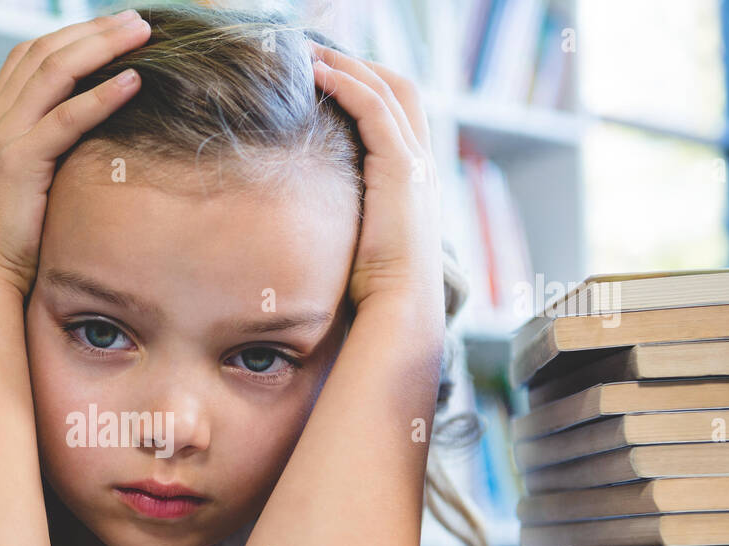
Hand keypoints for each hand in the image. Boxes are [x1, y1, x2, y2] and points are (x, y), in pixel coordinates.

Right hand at [0, 10, 150, 298]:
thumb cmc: (4, 239)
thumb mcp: (22, 184)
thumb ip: (42, 153)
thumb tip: (83, 145)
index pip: (32, 55)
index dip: (73, 35)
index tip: (114, 27)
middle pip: (47, 51)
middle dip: (94, 30)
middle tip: (139, 18)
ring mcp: (3, 136)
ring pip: (56, 71)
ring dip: (103, 46)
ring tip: (143, 33)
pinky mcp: (19, 162)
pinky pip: (66, 118)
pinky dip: (102, 96)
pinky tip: (134, 81)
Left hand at [310, 44, 444, 336]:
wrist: (400, 310)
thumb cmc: (376, 291)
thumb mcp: (360, 245)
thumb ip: (347, 221)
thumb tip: (309, 224)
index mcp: (416, 180)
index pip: (399, 113)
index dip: (367, 86)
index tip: (328, 75)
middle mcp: (423, 164)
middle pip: (400, 89)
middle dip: (359, 63)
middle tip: (315, 52)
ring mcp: (416, 163)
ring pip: (387, 90)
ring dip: (346, 65)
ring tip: (306, 53)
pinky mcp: (402, 169)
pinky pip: (374, 109)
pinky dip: (347, 84)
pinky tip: (317, 74)